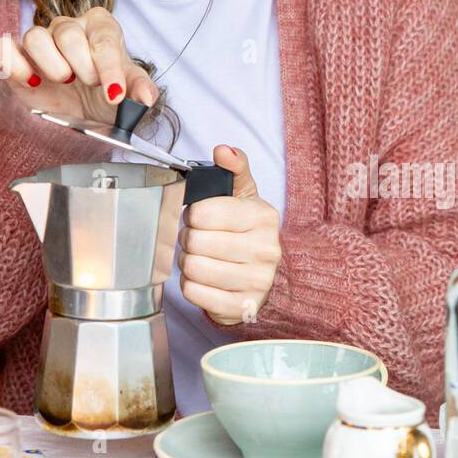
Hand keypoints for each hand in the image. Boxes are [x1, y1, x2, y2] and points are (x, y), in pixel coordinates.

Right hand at [0, 6, 157, 123]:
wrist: (83, 112)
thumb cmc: (106, 95)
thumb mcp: (129, 94)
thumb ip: (140, 90)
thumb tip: (146, 98)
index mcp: (100, 27)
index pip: (103, 38)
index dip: (109, 67)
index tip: (115, 95)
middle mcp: (69, 27)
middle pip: (67, 32)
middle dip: (81, 65)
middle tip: (88, 84)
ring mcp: (42, 40)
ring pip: (34, 36)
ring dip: (51, 64)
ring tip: (64, 80)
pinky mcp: (17, 57)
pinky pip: (3, 47)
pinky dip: (14, 64)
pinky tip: (31, 81)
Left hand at [178, 146, 281, 325]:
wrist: (269, 275)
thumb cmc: (248, 232)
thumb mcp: (245, 196)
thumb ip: (234, 168)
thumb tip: (223, 150)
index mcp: (264, 218)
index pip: (203, 213)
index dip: (193, 215)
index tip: (201, 218)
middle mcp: (265, 250)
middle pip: (195, 241)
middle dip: (189, 240)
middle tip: (199, 240)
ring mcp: (256, 281)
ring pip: (192, 268)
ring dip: (188, 263)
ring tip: (201, 259)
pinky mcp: (242, 307)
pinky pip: (194, 292)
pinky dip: (191, 286)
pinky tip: (205, 280)